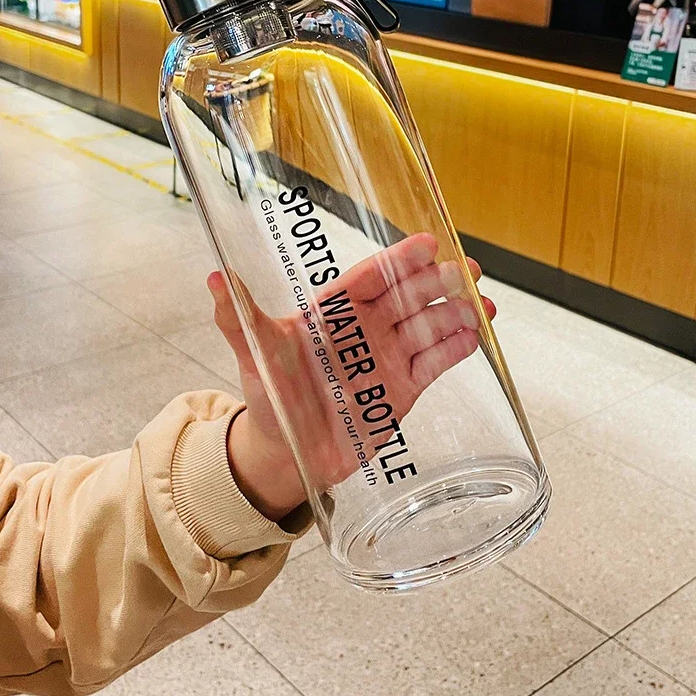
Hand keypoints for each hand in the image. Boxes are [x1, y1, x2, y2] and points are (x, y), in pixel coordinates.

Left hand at [209, 233, 495, 520]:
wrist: (288, 452)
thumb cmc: (270, 395)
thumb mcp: (255, 354)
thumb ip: (238, 317)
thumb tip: (215, 277)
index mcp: (333, 312)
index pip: (370, 277)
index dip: (398, 261)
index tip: (427, 244)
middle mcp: (365, 328)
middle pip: (407, 296)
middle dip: (437, 282)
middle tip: (465, 270)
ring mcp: (388, 356)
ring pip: (427, 326)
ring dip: (454, 313)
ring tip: (480, 304)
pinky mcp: (404, 388)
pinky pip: (435, 363)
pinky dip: (456, 349)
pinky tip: (477, 335)